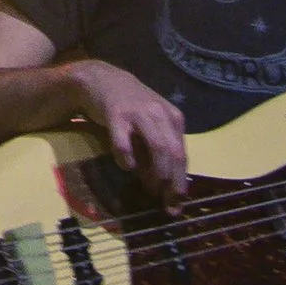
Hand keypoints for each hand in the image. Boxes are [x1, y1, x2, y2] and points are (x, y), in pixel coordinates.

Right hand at [73, 64, 190, 198]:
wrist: (103, 80)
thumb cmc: (132, 108)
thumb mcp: (153, 124)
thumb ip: (161, 149)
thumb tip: (167, 186)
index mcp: (173, 118)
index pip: (183, 154)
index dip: (182, 182)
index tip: (178, 204)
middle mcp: (160, 114)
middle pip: (174, 152)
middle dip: (173, 183)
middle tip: (167, 204)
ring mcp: (138, 113)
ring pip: (157, 147)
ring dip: (156, 173)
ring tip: (151, 190)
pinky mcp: (116, 114)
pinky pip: (124, 141)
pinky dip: (127, 158)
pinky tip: (126, 167)